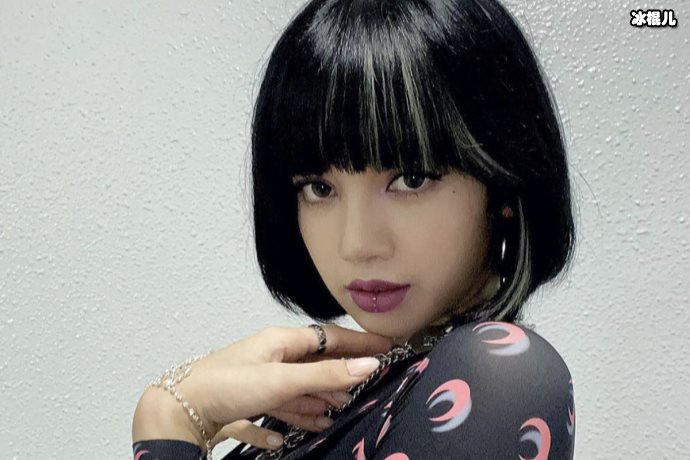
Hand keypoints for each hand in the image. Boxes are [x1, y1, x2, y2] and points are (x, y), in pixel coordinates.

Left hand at [133, 324, 393, 451]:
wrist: (179, 409)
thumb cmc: (230, 385)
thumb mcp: (282, 379)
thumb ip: (325, 374)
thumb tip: (369, 364)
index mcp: (281, 341)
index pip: (329, 337)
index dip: (358, 342)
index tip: (387, 347)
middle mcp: (271, 356)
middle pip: (314, 364)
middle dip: (338, 376)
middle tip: (364, 388)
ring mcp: (258, 378)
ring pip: (296, 387)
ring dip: (316, 399)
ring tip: (337, 411)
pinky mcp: (246, 400)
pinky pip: (276, 408)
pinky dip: (290, 417)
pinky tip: (298, 431)